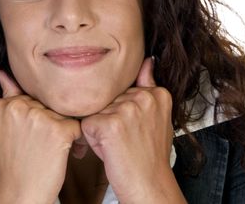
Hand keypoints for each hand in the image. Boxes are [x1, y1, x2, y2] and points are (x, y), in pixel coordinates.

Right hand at [0, 71, 81, 203]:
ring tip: (51, 150)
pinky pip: (77, 126)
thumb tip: (1, 72)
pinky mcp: (58, 130)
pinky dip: (75, 141)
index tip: (29, 137)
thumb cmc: (15, 163)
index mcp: (0, 106)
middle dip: (50, 122)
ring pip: (63, 113)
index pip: (29, 98)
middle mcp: (17, 107)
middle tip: (41, 146)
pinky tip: (63, 153)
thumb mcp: (4, 127)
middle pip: (47, 104)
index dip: (35, 118)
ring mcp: (38, 117)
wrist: (21, 195)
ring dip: (64, 130)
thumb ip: (7, 97)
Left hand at [81, 57, 185, 202]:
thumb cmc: (148, 154)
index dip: (124, 112)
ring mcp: (126, 109)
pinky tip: (110, 149)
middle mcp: (143, 98)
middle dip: (110, 118)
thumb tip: (148, 60)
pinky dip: (92, 140)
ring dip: (100, 129)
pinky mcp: (109, 124)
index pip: (125, 91)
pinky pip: (86, 125)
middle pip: (109, 99)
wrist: (148, 184)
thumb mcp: (155, 116)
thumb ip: (148, 86)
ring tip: (119, 144)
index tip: (136, 129)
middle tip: (127, 139)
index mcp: (157, 94)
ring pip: (96, 111)